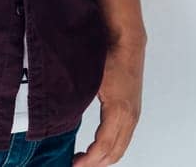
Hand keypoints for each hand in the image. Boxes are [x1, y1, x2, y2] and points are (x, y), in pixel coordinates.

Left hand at [73, 37, 143, 164]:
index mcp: (118, 110)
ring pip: (121, 148)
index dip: (87, 161)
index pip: (103, 147)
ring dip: (103, 158)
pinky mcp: (133, 111)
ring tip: (84, 159)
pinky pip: (124, 139)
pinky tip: (96, 147)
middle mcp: (130, 116)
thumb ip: (77, 103)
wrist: (127, 41)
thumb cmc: (109, 56)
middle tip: (75, 165)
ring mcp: (134, 114)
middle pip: (114, 153)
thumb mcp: (89, 81)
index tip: (73, 165)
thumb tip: (61, 122)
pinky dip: (111, 149)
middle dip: (95, 164)